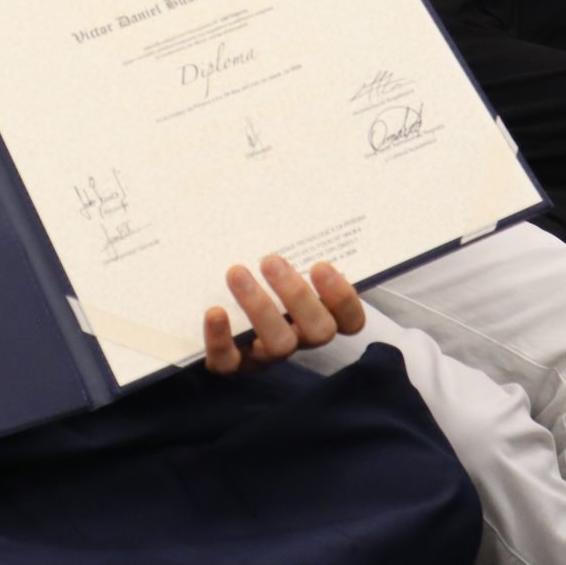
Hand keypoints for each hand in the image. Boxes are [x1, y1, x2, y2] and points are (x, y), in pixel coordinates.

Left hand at [202, 256, 364, 374]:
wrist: (219, 306)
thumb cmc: (261, 274)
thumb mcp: (282, 260)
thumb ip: (292, 243)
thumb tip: (291, 201)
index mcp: (321, 314)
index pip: (351, 319)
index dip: (342, 298)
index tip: (320, 265)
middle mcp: (300, 337)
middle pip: (318, 331)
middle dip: (297, 295)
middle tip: (271, 261)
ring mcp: (268, 354)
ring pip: (278, 344)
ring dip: (259, 308)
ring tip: (237, 273)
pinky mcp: (234, 363)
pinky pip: (230, 362)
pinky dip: (221, 339)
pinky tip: (215, 311)